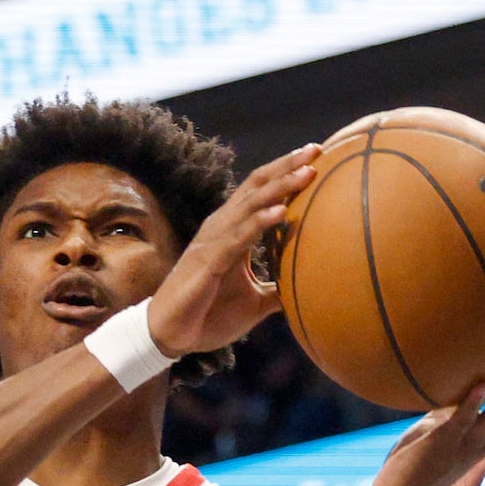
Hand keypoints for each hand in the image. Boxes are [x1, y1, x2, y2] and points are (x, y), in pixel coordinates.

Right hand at [148, 147, 318, 358]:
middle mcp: (220, 230)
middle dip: (286, 166)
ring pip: (248, 206)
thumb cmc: (207, 317)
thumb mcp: (253, 304)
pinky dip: (259, 223)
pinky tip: (281, 211)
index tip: (315, 157)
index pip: (259, 193)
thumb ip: (277, 291)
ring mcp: (212, 244)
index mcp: (231, 233)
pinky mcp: (207, 263)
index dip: (285, 173)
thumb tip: (307, 291)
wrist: (169, 336)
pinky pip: (237, 238)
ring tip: (307, 172)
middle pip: (255, 186)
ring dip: (279, 187)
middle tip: (316, 149)